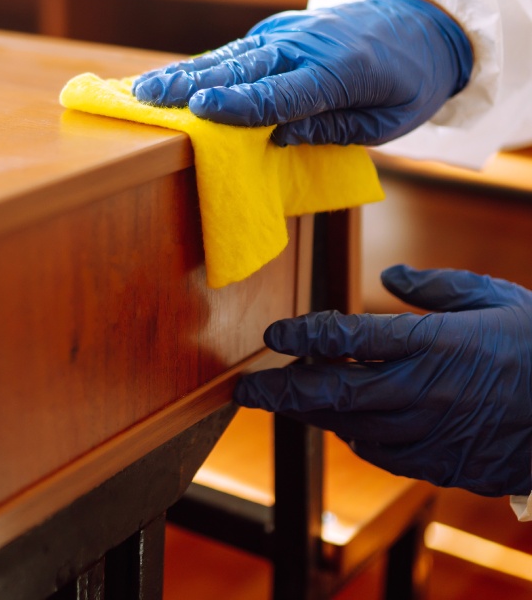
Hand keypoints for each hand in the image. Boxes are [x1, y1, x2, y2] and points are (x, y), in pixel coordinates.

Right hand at [132, 0, 471, 145]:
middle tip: (148, 97)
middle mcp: (306, 45)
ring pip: (230, 56)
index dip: (239, 104)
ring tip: (144, 87)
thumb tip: (277, 135)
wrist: (421, 22)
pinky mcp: (276, 31)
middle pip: (243, 68)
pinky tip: (170, 78)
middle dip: (192, 84)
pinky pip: (235, 52)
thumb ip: (332, 126)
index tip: (198, 111)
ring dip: (184, 73)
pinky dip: (200, 66)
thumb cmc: (408, 83)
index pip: (282, 92)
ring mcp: (288, 33)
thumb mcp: (388, 120)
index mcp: (341, 70)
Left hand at [234, 265, 531, 496]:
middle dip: (282, 393)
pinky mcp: (449, 464)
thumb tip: (391, 273)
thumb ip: (435, 287)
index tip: (274, 334)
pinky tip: (349, 426)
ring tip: (289, 401)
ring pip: (352, 429)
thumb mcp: (492, 297)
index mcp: (432, 343)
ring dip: (316, 415)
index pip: (347, 337)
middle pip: (334, 394)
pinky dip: (359, 440)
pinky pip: (387, 456)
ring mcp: (435, 433)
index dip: (304, 336)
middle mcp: (424, 391)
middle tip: (246, 391)